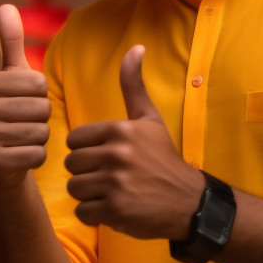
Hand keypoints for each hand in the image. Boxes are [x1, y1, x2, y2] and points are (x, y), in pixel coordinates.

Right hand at [0, 5, 51, 187]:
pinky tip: (20, 155)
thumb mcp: (11, 76)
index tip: (23, 102)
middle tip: (24, 123)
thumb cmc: (10, 112)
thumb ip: (11, 42)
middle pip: (41, 108)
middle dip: (42, 118)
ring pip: (41, 132)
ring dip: (40, 138)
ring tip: (22, 138)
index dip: (40, 95)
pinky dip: (36, 157)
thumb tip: (5, 6)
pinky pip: (37, 155)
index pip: (38, 84)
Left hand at [63, 45, 202, 239]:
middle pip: (72, 164)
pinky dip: (94, 214)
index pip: (74, 140)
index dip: (86, 150)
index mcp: (120, 130)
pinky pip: (83, 211)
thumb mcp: (149, 119)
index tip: (104, 157)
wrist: (189, 202)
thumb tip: (135, 47)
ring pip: (75, 188)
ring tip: (110, 192)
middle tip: (107, 177)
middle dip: (86, 173)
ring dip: (88, 194)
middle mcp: (117, 154)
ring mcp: (116, 183)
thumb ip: (134, 85)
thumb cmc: (163, 158)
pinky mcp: (115, 210)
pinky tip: (112, 209)